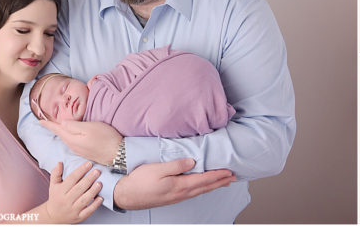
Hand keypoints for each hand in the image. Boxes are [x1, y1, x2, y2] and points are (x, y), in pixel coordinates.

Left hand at [41, 120, 121, 164]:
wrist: (118, 154)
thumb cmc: (106, 138)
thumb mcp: (90, 128)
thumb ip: (74, 126)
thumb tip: (62, 123)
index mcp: (72, 139)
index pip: (57, 130)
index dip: (48, 124)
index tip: (39, 120)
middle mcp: (73, 146)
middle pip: (61, 135)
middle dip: (53, 128)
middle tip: (46, 121)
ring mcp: (80, 151)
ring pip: (67, 139)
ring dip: (61, 132)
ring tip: (57, 126)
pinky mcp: (86, 152)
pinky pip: (73, 143)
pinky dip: (69, 137)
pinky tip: (71, 134)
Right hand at [43, 162, 103, 222]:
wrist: (53, 216)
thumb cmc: (56, 197)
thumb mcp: (53, 185)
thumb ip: (56, 173)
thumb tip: (60, 163)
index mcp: (60, 191)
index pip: (72, 179)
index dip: (81, 170)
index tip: (89, 164)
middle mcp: (66, 200)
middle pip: (79, 188)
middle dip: (89, 179)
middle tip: (97, 171)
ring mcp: (73, 209)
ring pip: (84, 199)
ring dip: (93, 191)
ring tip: (100, 183)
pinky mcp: (79, 217)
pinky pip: (88, 211)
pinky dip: (95, 205)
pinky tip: (101, 198)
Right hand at [113, 158, 234, 209]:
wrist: (127, 195)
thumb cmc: (140, 181)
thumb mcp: (157, 169)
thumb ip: (176, 165)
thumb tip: (192, 162)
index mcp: (179, 185)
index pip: (204, 179)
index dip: (218, 175)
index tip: (229, 171)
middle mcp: (181, 193)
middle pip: (205, 187)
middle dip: (220, 182)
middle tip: (233, 177)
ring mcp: (177, 197)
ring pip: (200, 191)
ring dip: (213, 186)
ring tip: (223, 182)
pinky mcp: (172, 198)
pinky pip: (193, 193)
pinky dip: (203, 189)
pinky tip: (203, 187)